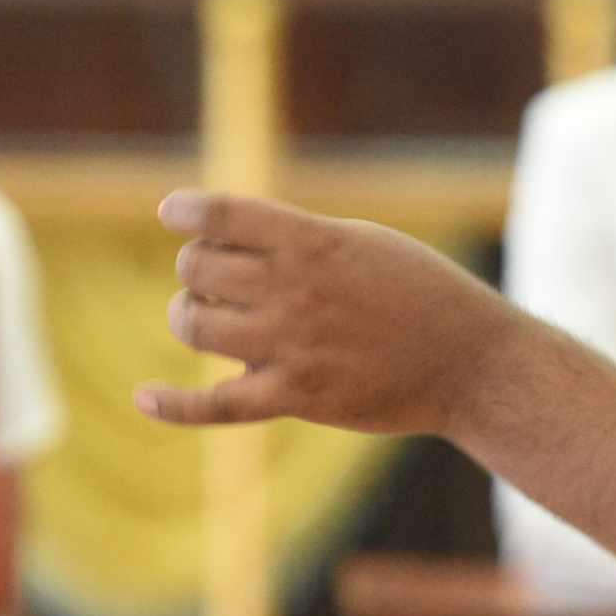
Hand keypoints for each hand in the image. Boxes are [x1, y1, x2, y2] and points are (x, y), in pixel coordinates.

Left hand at [140, 192, 515, 438]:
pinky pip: (216, 405)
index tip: (172, 212)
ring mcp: (291, 346)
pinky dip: (174, 404)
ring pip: (195, 326)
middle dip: (195, 269)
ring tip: (203, 317)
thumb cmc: (421, 292)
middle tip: (215, 277)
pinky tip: (146, 397)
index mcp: (313, 242)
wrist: (470, 361)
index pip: (222, 215)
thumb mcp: (362, 243)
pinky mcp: (296, 397)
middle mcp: (295, 290)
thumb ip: (300, 239)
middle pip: (197, 268)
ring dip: (187, 316)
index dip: (185, 210)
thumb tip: (232, 241)